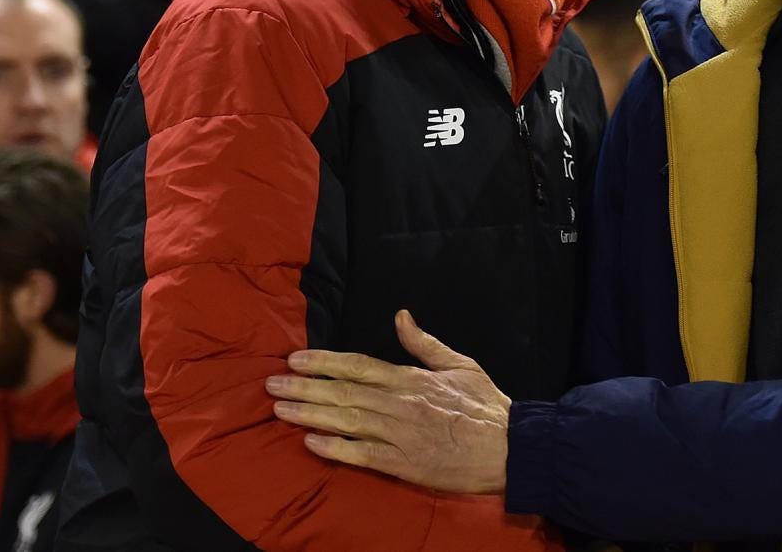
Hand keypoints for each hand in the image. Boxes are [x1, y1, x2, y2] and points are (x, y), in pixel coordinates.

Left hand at [267, 310, 510, 493]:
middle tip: (271, 383)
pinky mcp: (405, 464)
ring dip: (311, 414)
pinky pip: (363, 455)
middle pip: (344, 393)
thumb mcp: (460, 363)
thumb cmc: (486, 405)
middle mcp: (401, 404)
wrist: (510, 447)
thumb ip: (424, 343)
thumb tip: (400, 316)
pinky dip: (336, 449)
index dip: (324, 362)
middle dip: (305, 387)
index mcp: (412, 379)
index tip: (296, 358)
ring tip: (280, 408)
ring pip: (347, 421)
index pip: (359, 366)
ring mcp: (401, 435)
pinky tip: (311, 442)